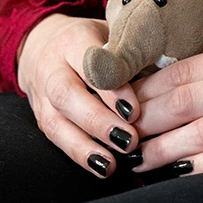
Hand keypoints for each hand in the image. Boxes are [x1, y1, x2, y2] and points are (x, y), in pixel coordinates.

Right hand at [18, 14, 139, 177]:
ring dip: (84, 146)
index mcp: (74, 40)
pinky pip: (54, 136)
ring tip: (110, 165)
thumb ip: (129, 56)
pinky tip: (99, 166)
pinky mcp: (40, 114)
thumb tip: (163, 84)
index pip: (92, 64)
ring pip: (55, 121)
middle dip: (98, 121)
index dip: (112, 90)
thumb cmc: (91, 42)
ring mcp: (41, 92)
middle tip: (128, 141)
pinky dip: (77, 153)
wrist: (44, 43)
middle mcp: (52, 66)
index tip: (133, 112)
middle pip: (67, 94)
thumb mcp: (111, 36)